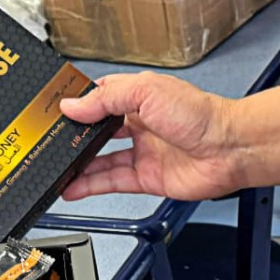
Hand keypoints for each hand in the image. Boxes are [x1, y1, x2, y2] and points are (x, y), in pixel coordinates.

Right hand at [60, 72, 243, 200]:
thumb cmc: (202, 116)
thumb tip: (74, 105)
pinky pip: (112, 182)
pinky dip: (91, 185)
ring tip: (54, 168)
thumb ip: (107, 98)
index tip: (57, 111)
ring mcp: (144, 152)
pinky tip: (73, 187)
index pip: (100, 98)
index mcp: (140, 98)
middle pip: (98, 131)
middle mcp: (140, 124)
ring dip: (78, 165)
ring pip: (102, 160)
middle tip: (51, 142)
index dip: (79, 104)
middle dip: (74, 137)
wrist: (228, 149)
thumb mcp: (147, 92)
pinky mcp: (147, 178)